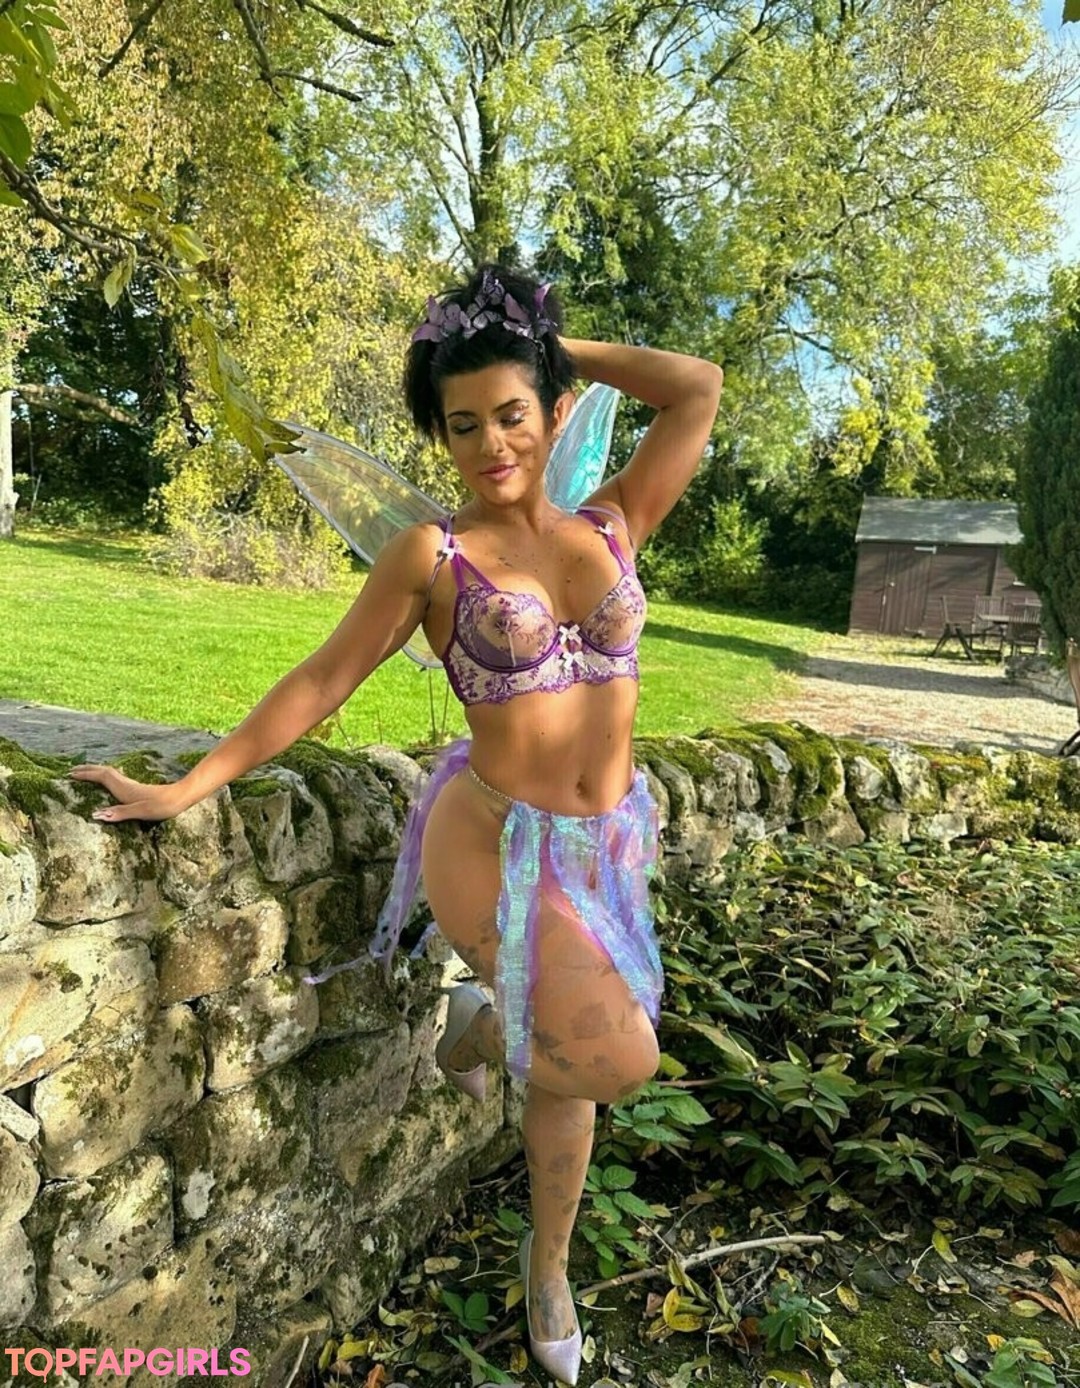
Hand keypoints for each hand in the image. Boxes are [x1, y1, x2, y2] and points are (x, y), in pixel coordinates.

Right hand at [68, 765, 190, 822]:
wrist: (181, 798)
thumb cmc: (162, 805)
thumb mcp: (140, 812)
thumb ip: (119, 813)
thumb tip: (95, 815)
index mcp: (124, 788)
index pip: (100, 776)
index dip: (85, 774)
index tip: (69, 774)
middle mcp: (126, 784)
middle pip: (103, 772)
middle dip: (87, 770)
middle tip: (71, 770)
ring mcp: (131, 786)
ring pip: (109, 774)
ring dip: (95, 772)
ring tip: (84, 774)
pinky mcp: (137, 789)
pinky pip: (114, 779)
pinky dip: (105, 778)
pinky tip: (107, 783)